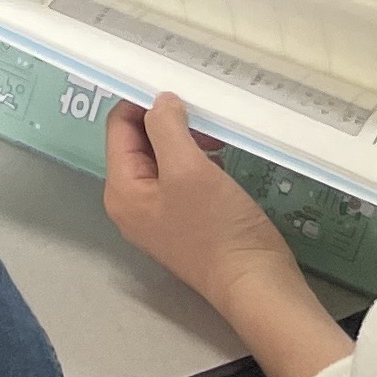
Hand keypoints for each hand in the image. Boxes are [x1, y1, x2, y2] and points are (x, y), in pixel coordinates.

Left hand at [105, 94, 351, 376]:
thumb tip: (159, 101)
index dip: (144, 103)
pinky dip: (197, 162)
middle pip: (139, 142)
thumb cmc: (219, 227)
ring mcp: (158, 216)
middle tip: (204, 117)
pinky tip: (220, 160)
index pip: (118, 126)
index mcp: (121, 190)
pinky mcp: (185, 223)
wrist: (257, 286)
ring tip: (217, 138)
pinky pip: (180, 179)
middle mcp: (131, 204)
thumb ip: (165, 127)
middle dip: (169, 123)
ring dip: (186, 141)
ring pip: (163, 159)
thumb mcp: (188, 168)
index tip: (179, 91)